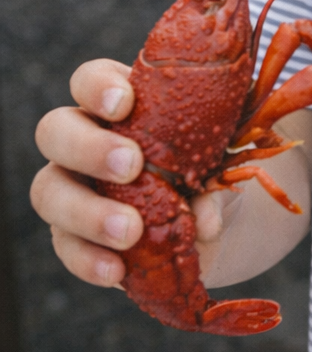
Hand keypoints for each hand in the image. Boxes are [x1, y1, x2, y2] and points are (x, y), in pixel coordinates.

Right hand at [31, 59, 228, 289]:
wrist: (213, 218)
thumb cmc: (209, 165)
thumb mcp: (222, 163)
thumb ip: (215, 181)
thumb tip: (204, 218)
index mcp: (119, 104)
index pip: (89, 80)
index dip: (98, 87)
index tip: (125, 103)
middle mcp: (84, 140)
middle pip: (55, 131)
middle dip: (88, 147)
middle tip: (131, 166)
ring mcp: (73, 188)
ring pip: (48, 190)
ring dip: (86, 212)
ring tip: (129, 231)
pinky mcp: (75, 235)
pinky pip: (65, 245)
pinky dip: (88, 260)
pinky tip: (115, 271)